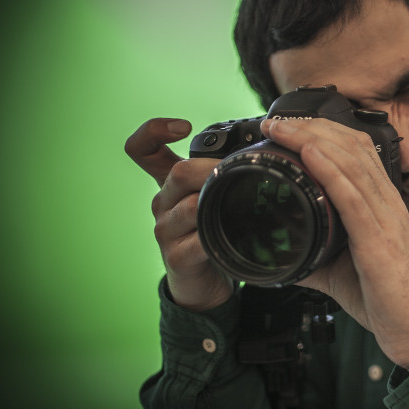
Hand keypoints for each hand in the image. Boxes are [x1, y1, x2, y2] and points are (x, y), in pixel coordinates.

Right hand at [126, 118, 234, 311]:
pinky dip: (215, 240)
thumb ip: (227, 172)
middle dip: (210, 169)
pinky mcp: (176, 257)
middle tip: (238, 173)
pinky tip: (230, 240)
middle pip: (177, 173)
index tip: (183, 127)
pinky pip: (196, 243)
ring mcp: (166, 230)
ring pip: (188, 207)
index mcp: (170, 183)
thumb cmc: (212, 232)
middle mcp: (163, 202)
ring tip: (239, 207)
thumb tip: (266, 146)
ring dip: (217, 204)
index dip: (153, 131)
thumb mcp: (216, 196)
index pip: (142, 150)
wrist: (203, 281)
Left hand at [261, 117, 408, 370]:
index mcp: (382, 204)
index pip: (357, 150)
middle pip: (352, 146)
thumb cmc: (386, 299)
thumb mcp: (341, 269)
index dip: (324, 130)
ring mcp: (387, 219)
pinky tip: (310, 154)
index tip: (288, 125)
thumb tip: (277, 250)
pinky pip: (354, 197)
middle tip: (274, 121)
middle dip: (311, 127)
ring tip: (281, 129)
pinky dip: (331, 171)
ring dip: (312, 140)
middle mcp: (388, 203)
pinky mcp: (380, 240)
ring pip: (352, 163)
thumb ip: (313, 253)